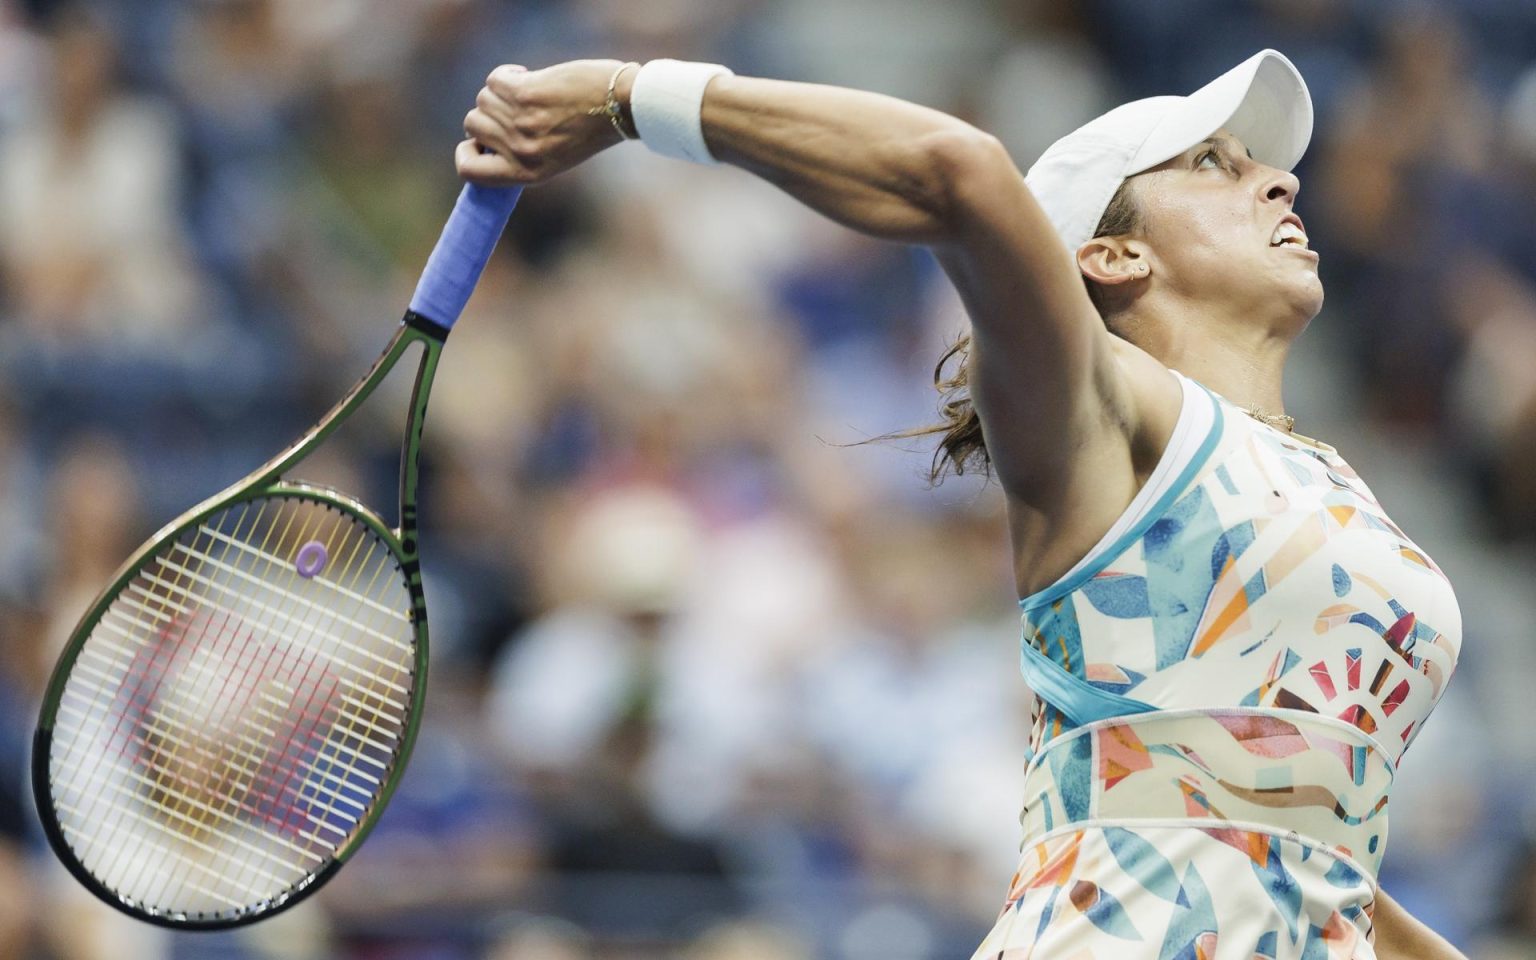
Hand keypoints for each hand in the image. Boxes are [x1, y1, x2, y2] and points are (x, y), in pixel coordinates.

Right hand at [456, 59, 629, 185]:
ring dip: (501, 92)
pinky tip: (528, 77)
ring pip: (483, 100)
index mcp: (525, 174)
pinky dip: (507, 74)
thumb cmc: (589, 130)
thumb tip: (482, 136)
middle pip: (472, 125)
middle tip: (514, 110)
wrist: (619, 107)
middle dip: (488, 114)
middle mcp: (519, 152)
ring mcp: (519, 122)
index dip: (466, 153)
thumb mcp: (553, 157)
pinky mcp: (523, 94)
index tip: (477, 142)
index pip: (469, 172)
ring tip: (529, 94)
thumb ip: (518, 153)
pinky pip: (493, 80)